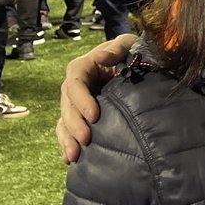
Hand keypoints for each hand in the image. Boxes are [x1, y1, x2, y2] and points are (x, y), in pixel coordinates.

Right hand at [56, 33, 136, 162]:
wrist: (139, 66)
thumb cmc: (133, 52)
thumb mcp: (128, 44)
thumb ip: (116, 48)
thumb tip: (100, 56)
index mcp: (84, 67)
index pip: (75, 82)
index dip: (81, 99)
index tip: (94, 115)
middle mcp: (76, 86)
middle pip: (68, 105)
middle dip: (75, 124)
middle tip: (86, 139)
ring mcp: (77, 103)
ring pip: (65, 121)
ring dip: (67, 139)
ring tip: (74, 155)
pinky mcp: (81, 117)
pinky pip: (68, 131)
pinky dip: (67, 144)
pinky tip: (70, 159)